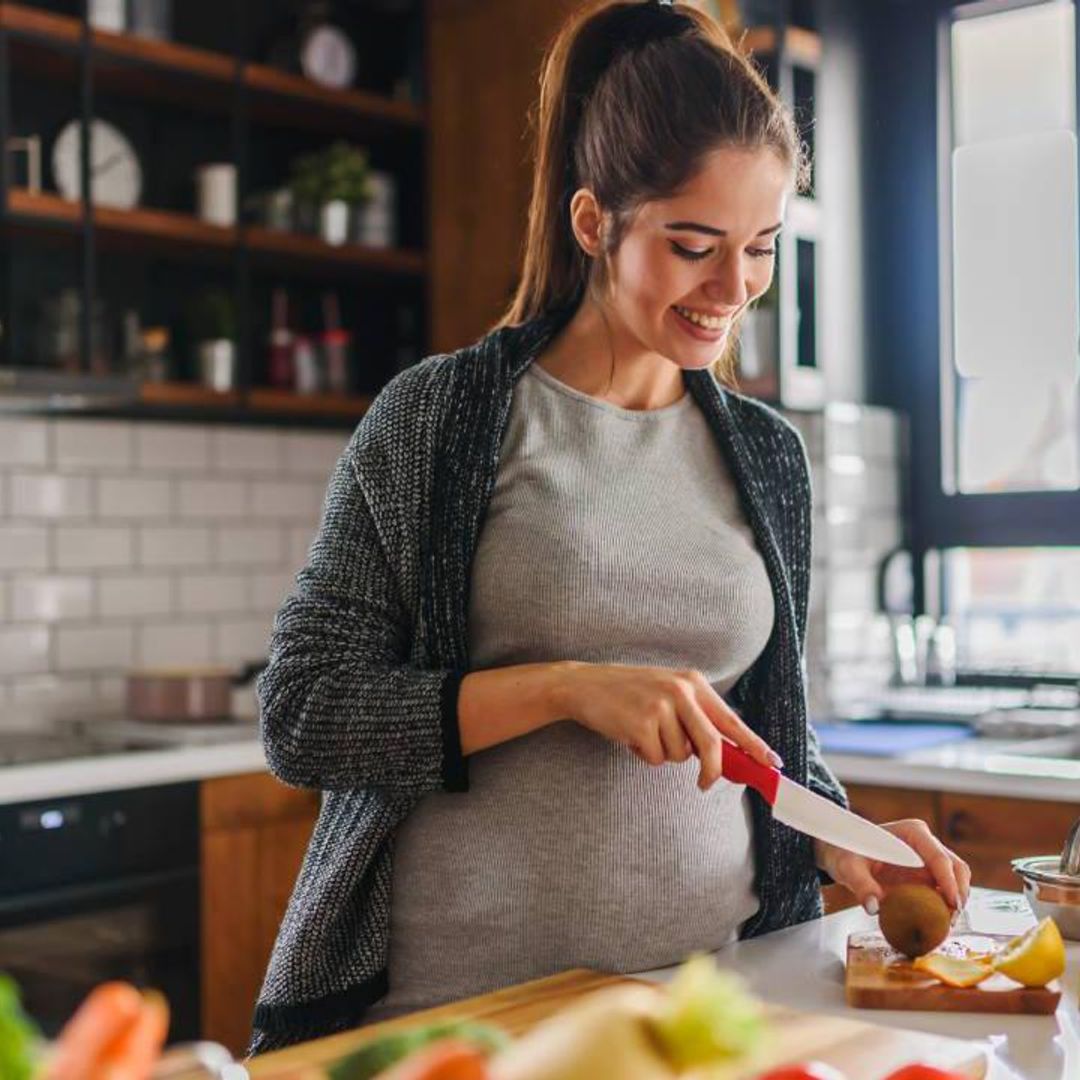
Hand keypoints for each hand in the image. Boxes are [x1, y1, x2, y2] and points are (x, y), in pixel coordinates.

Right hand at [555, 661, 781, 789]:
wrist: (585, 685)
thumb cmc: (629, 694)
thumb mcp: (667, 694)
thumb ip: (695, 718)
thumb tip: (723, 755)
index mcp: (693, 683)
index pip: (731, 720)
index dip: (754, 745)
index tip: (772, 764)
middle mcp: (681, 691)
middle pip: (712, 745)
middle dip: (712, 771)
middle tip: (706, 785)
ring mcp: (661, 706)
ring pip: (680, 755)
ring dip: (664, 754)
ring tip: (644, 733)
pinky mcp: (642, 723)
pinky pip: (656, 758)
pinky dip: (645, 756)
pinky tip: (631, 736)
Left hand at [814, 817, 971, 913]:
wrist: (842, 852)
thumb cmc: (846, 852)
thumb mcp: (848, 867)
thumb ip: (860, 884)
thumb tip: (874, 906)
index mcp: (912, 833)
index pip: (939, 857)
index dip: (950, 881)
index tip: (952, 904)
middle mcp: (926, 844)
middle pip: (956, 868)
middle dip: (959, 894)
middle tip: (951, 919)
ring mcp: (928, 859)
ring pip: (956, 880)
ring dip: (955, 902)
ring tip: (945, 925)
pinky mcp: (927, 875)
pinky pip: (944, 891)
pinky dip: (945, 907)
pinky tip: (937, 923)